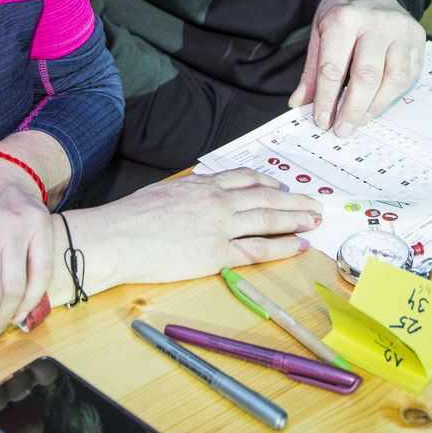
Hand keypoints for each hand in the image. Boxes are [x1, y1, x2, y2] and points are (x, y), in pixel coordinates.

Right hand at [72, 170, 322, 287]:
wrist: (117, 238)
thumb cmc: (130, 218)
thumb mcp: (163, 192)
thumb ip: (187, 192)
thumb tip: (198, 192)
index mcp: (202, 185)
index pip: (244, 178)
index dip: (269, 183)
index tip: (282, 186)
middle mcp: (217, 201)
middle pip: (266, 197)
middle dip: (294, 200)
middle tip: (314, 202)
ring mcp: (220, 226)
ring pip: (269, 219)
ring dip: (296, 218)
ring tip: (315, 219)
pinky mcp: (217, 253)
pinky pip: (258, 249)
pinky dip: (283, 246)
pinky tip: (299, 244)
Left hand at [288, 0, 423, 137]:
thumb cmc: (342, 12)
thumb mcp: (319, 32)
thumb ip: (312, 70)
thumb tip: (299, 103)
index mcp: (344, 19)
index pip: (333, 68)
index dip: (326, 99)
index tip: (322, 121)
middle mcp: (376, 23)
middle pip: (366, 77)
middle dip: (352, 110)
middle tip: (342, 130)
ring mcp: (401, 30)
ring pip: (393, 78)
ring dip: (375, 106)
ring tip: (360, 120)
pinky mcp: (417, 39)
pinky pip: (408, 75)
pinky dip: (392, 95)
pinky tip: (377, 104)